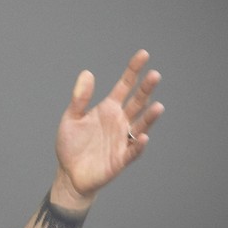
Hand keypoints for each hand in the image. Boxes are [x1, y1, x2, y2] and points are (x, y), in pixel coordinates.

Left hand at [55, 50, 164, 200]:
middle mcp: (119, 121)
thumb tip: (87, 72)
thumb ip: (80, 98)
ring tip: (157, 106)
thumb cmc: (71, 144)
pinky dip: (138, 144)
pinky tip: (142, 136)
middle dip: (146, 89)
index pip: (125, 86)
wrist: (69, 173)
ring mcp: (122, 139)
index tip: (143, 54)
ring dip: (150, 117)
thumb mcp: (71, 118)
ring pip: (140, 124)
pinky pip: (133, 150)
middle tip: (155, 75)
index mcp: (108, 109)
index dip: (134, 71)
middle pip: (137, 102)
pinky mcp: (121, 158)